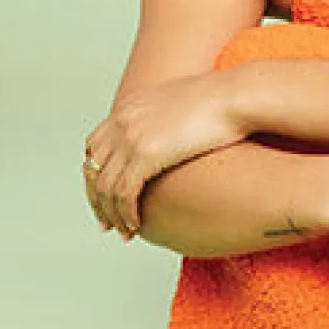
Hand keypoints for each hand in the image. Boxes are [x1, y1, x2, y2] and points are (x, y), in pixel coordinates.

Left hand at [83, 72, 244, 238]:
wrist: (235, 97)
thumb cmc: (221, 101)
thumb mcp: (180, 104)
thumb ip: (164, 119)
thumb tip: (171, 135)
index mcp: (127, 109)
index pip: (94, 147)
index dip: (95, 174)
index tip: (104, 196)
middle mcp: (122, 122)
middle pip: (93, 169)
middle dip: (97, 200)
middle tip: (107, 222)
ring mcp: (131, 137)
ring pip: (105, 186)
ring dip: (112, 213)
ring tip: (124, 231)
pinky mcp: (146, 155)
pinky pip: (124, 193)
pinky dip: (125, 213)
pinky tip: (135, 225)